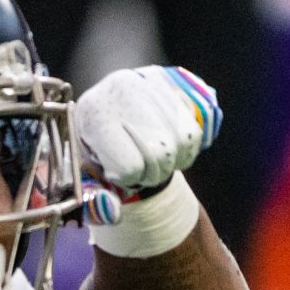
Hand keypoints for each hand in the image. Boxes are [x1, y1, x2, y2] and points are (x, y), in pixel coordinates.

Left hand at [74, 65, 220, 193]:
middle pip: (163, 152)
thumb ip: (95, 202)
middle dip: (157, 171)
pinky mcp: (175, 76)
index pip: (130, 166)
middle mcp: (123, 88)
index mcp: (95, 115)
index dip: (131, 179)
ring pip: (188, 137)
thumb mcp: (85, 177)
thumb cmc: (95, 150)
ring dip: (179, 157)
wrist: (105, 109)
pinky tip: (177, 143)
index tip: (121, 174)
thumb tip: (113, 213)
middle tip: (143, 168)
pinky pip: (204, 116)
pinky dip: (196, 140)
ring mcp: (152, 79)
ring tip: (159, 156)